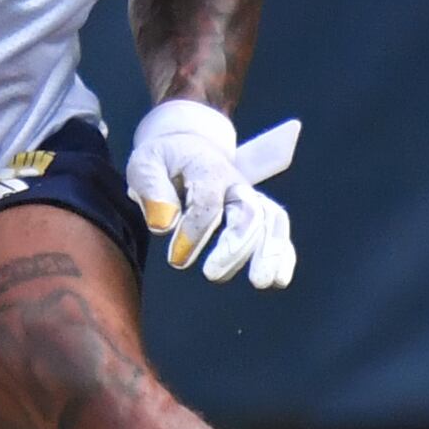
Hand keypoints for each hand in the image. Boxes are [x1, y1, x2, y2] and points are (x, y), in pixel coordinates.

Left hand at [123, 99, 301, 287]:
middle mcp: (235, 183)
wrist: (186, 146)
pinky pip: (278, 230)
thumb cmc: (163, 160)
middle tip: (212, 274)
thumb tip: (163, 225)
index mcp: (206, 169)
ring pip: (271, 221)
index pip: (208, 202)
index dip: (195, 231)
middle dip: (235, 245)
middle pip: (248, 212)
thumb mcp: (145, 164)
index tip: (176, 258)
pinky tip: (279, 280)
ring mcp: (251, 197)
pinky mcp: (258, 211)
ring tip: (261, 282)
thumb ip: (151, 189)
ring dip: (270, 252)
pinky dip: (284, 254)